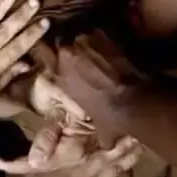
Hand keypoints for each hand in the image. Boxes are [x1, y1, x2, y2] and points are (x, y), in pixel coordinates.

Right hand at [22, 137, 142, 176]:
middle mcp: (89, 172)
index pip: (95, 146)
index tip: (117, 121)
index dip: (110, 136)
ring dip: (132, 159)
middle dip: (128, 145)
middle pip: (116, 157)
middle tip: (138, 131)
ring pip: (122, 170)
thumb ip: (11, 164)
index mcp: (73, 163)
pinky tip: (130, 169)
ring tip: (141, 144)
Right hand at [33, 31, 149, 130]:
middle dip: (70, 47)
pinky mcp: (105, 36)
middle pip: (62, 41)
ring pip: (81, 35)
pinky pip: (99, 34)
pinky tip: (111, 48)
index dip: (46, 49)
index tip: (50, 50)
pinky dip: (104, 40)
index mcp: (59, 73)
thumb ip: (88, 119)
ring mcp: (85, 41)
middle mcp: (67, 53)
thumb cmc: (109, 116)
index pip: (41, 50)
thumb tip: (102, 142)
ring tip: (97, 50)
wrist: (134, 102)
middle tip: (79, 53)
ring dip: (87, 43)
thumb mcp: (91, 119)